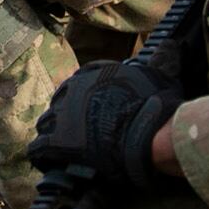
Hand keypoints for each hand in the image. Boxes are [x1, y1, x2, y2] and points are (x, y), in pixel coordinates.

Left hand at [26, 60, 182, 193]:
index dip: (85, 97)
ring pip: (46, 123)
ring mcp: (61, 117)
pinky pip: (37, 150)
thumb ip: (161, 59)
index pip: (79, 80)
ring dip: (53, 135)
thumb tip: (171, 44)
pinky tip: (51, 164)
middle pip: (60, 102)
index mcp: (92, 74)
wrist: (146, 135)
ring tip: (65, 150)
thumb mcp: (161, 75)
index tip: (93, 110)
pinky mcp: (54, 143)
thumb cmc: (154, 105)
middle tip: (80, 132)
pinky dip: (43, 157)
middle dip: (67, 115)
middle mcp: (71, 91)